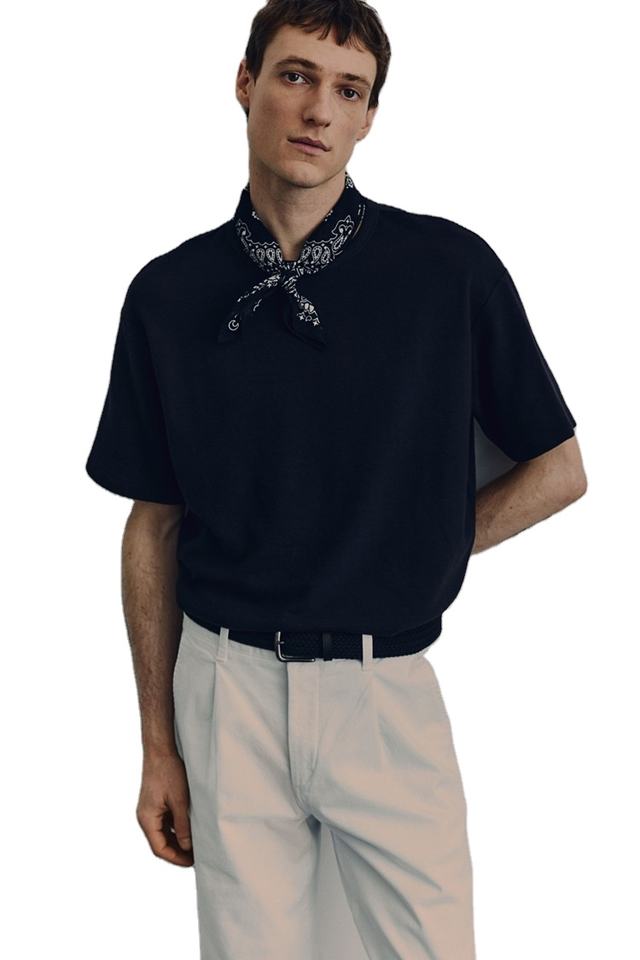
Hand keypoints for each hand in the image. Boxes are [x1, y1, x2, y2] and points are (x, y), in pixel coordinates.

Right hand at [136, 752, 193, 866]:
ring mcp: (150, 810)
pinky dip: (176, 829)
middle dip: (178, 852)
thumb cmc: (169, 772)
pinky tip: (191, 829)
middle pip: (160, 843)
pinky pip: (165, 822)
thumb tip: (188, 848)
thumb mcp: (180, 801)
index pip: (159, 849)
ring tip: (197, 846)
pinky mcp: (156, 803)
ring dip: (178, 841)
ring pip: (163, 833)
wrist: (161, 750)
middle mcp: (146, 817)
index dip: (176, 858)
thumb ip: (183, 825)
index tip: (193, 863)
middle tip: (197, 858)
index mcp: (147, 819)